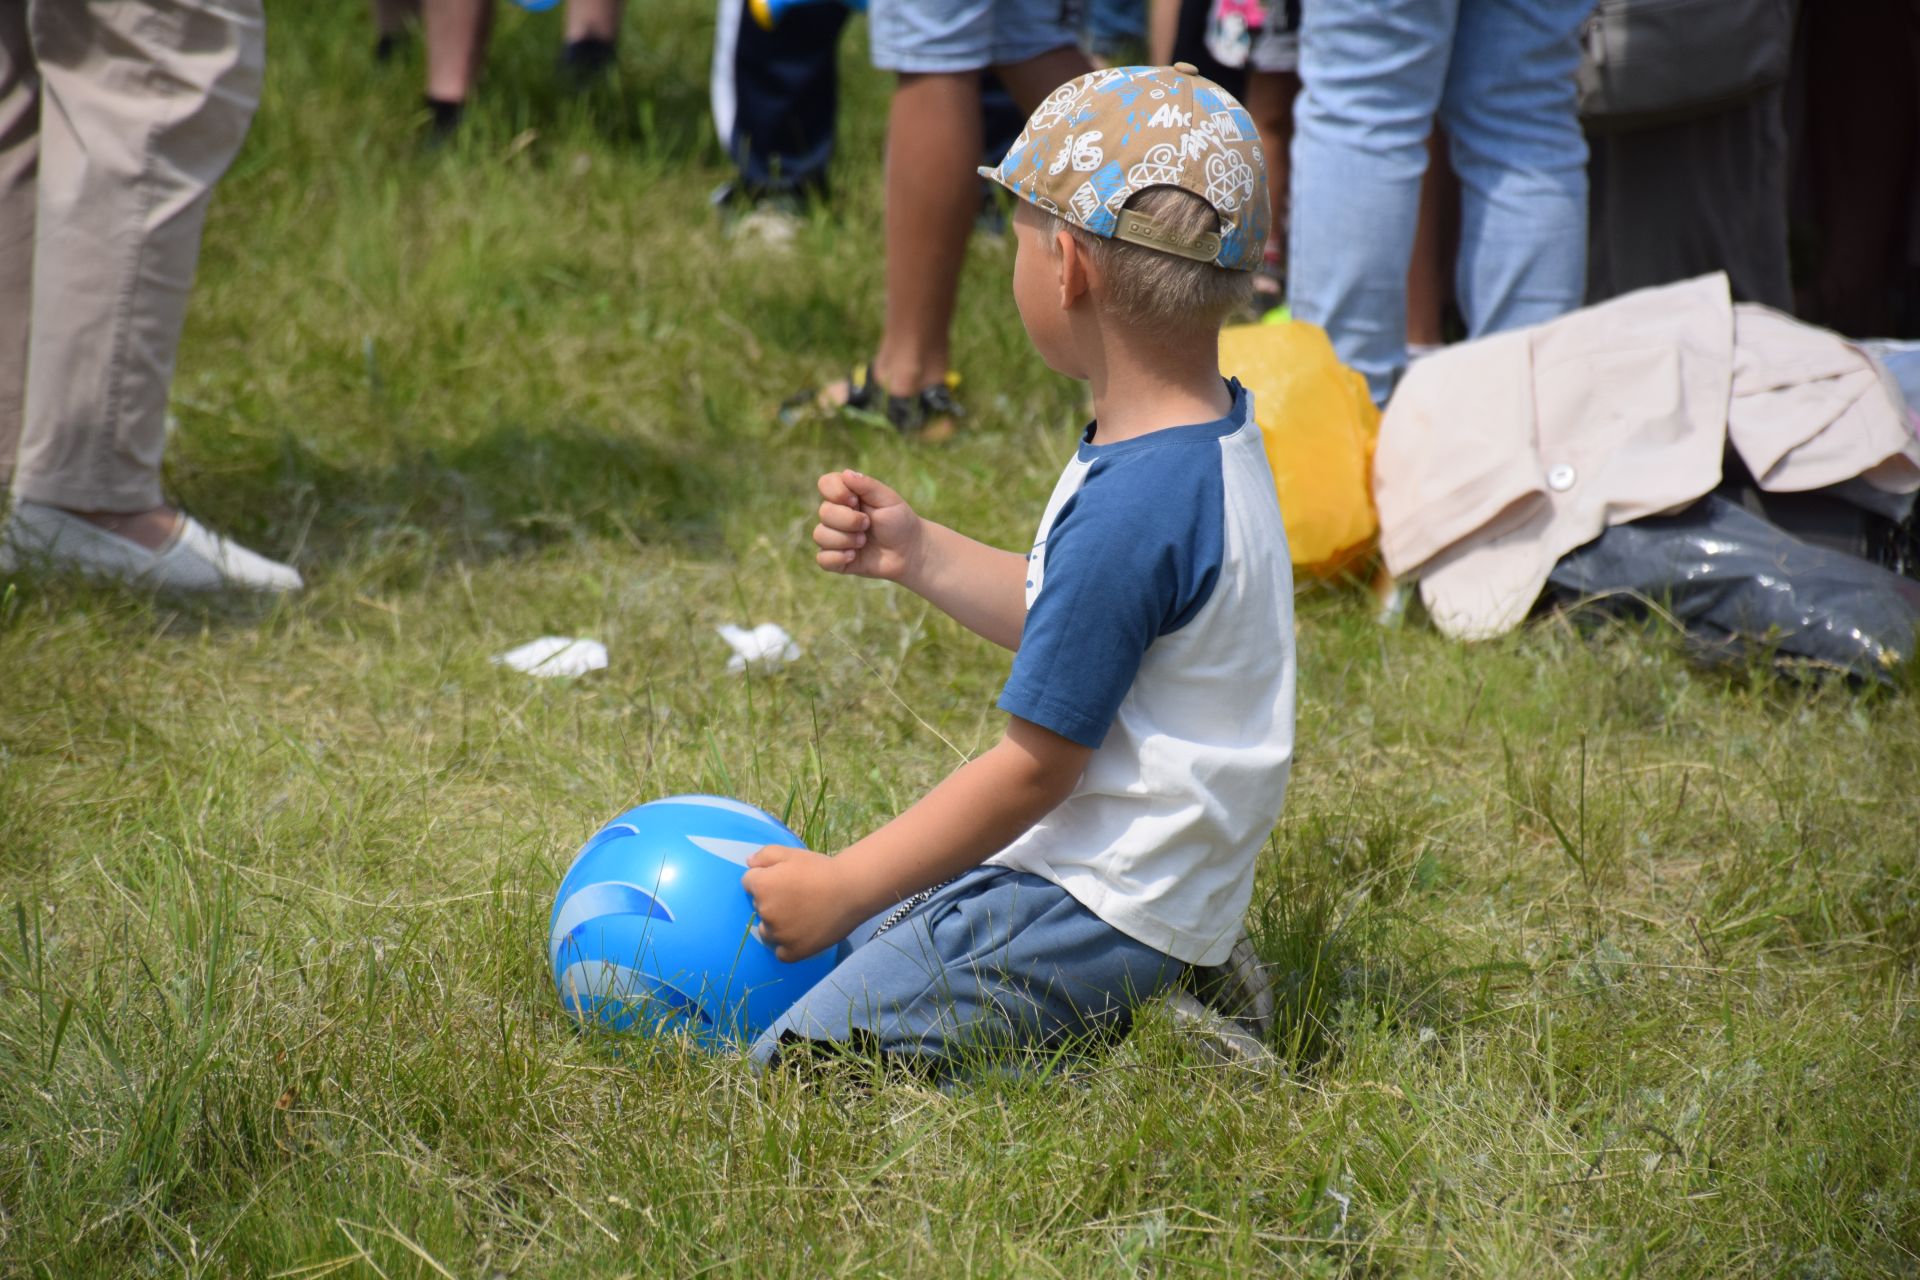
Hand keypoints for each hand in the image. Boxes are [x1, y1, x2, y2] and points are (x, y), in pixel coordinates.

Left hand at [741, 845, 867, 962]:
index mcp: (761, 886)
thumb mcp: (791, 853)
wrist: (851, 890)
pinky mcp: (793, 952)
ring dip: (776, 924)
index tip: (784, 879)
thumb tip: (749, 863)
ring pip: (767, 931)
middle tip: (796, 896)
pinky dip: (787, 945)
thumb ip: (764, 855)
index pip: (749, 883)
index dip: (766, 878)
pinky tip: (800, 934)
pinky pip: (780, 952)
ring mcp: (778, 935)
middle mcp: (765, 912)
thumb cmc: (821, 869)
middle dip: (771, 900)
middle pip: (759, 907)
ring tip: (800, 916)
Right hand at [813, 470, 921, 581]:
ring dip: (845, 539)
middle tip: (868, 524)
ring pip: (820, 535)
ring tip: (864, 541)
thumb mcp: (888, 499)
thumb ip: (867, 486)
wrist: (909, 551)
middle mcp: (836, 514)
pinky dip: (838, 557)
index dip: (836, 492)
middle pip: (824, 512)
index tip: (856, 500)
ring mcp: (834, 537)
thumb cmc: (899, 521)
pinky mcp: (835, 559)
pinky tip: (853, 556)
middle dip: (849, 520)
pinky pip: (822, 559)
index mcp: (847, 495)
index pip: (825, 484)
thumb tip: (846, 473)